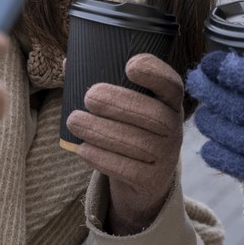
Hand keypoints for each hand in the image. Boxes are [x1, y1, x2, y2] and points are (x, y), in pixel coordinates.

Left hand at [65, 53, 182, 234]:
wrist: (144, 180)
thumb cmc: (129, 129)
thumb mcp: (126, 107)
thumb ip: (103, 83)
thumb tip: (69, 63)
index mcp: (169, 102)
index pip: (172, 85)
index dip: (155, 74)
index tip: (130, 65)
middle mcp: (174, 128)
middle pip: (155, 115)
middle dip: (119, 103)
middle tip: (89, 97)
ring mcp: (166, 157)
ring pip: (137, 143)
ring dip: (101, 130)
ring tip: (74, 120)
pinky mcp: (151, 181)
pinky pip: (128, 170)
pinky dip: (102, 158)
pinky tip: (82, 148)